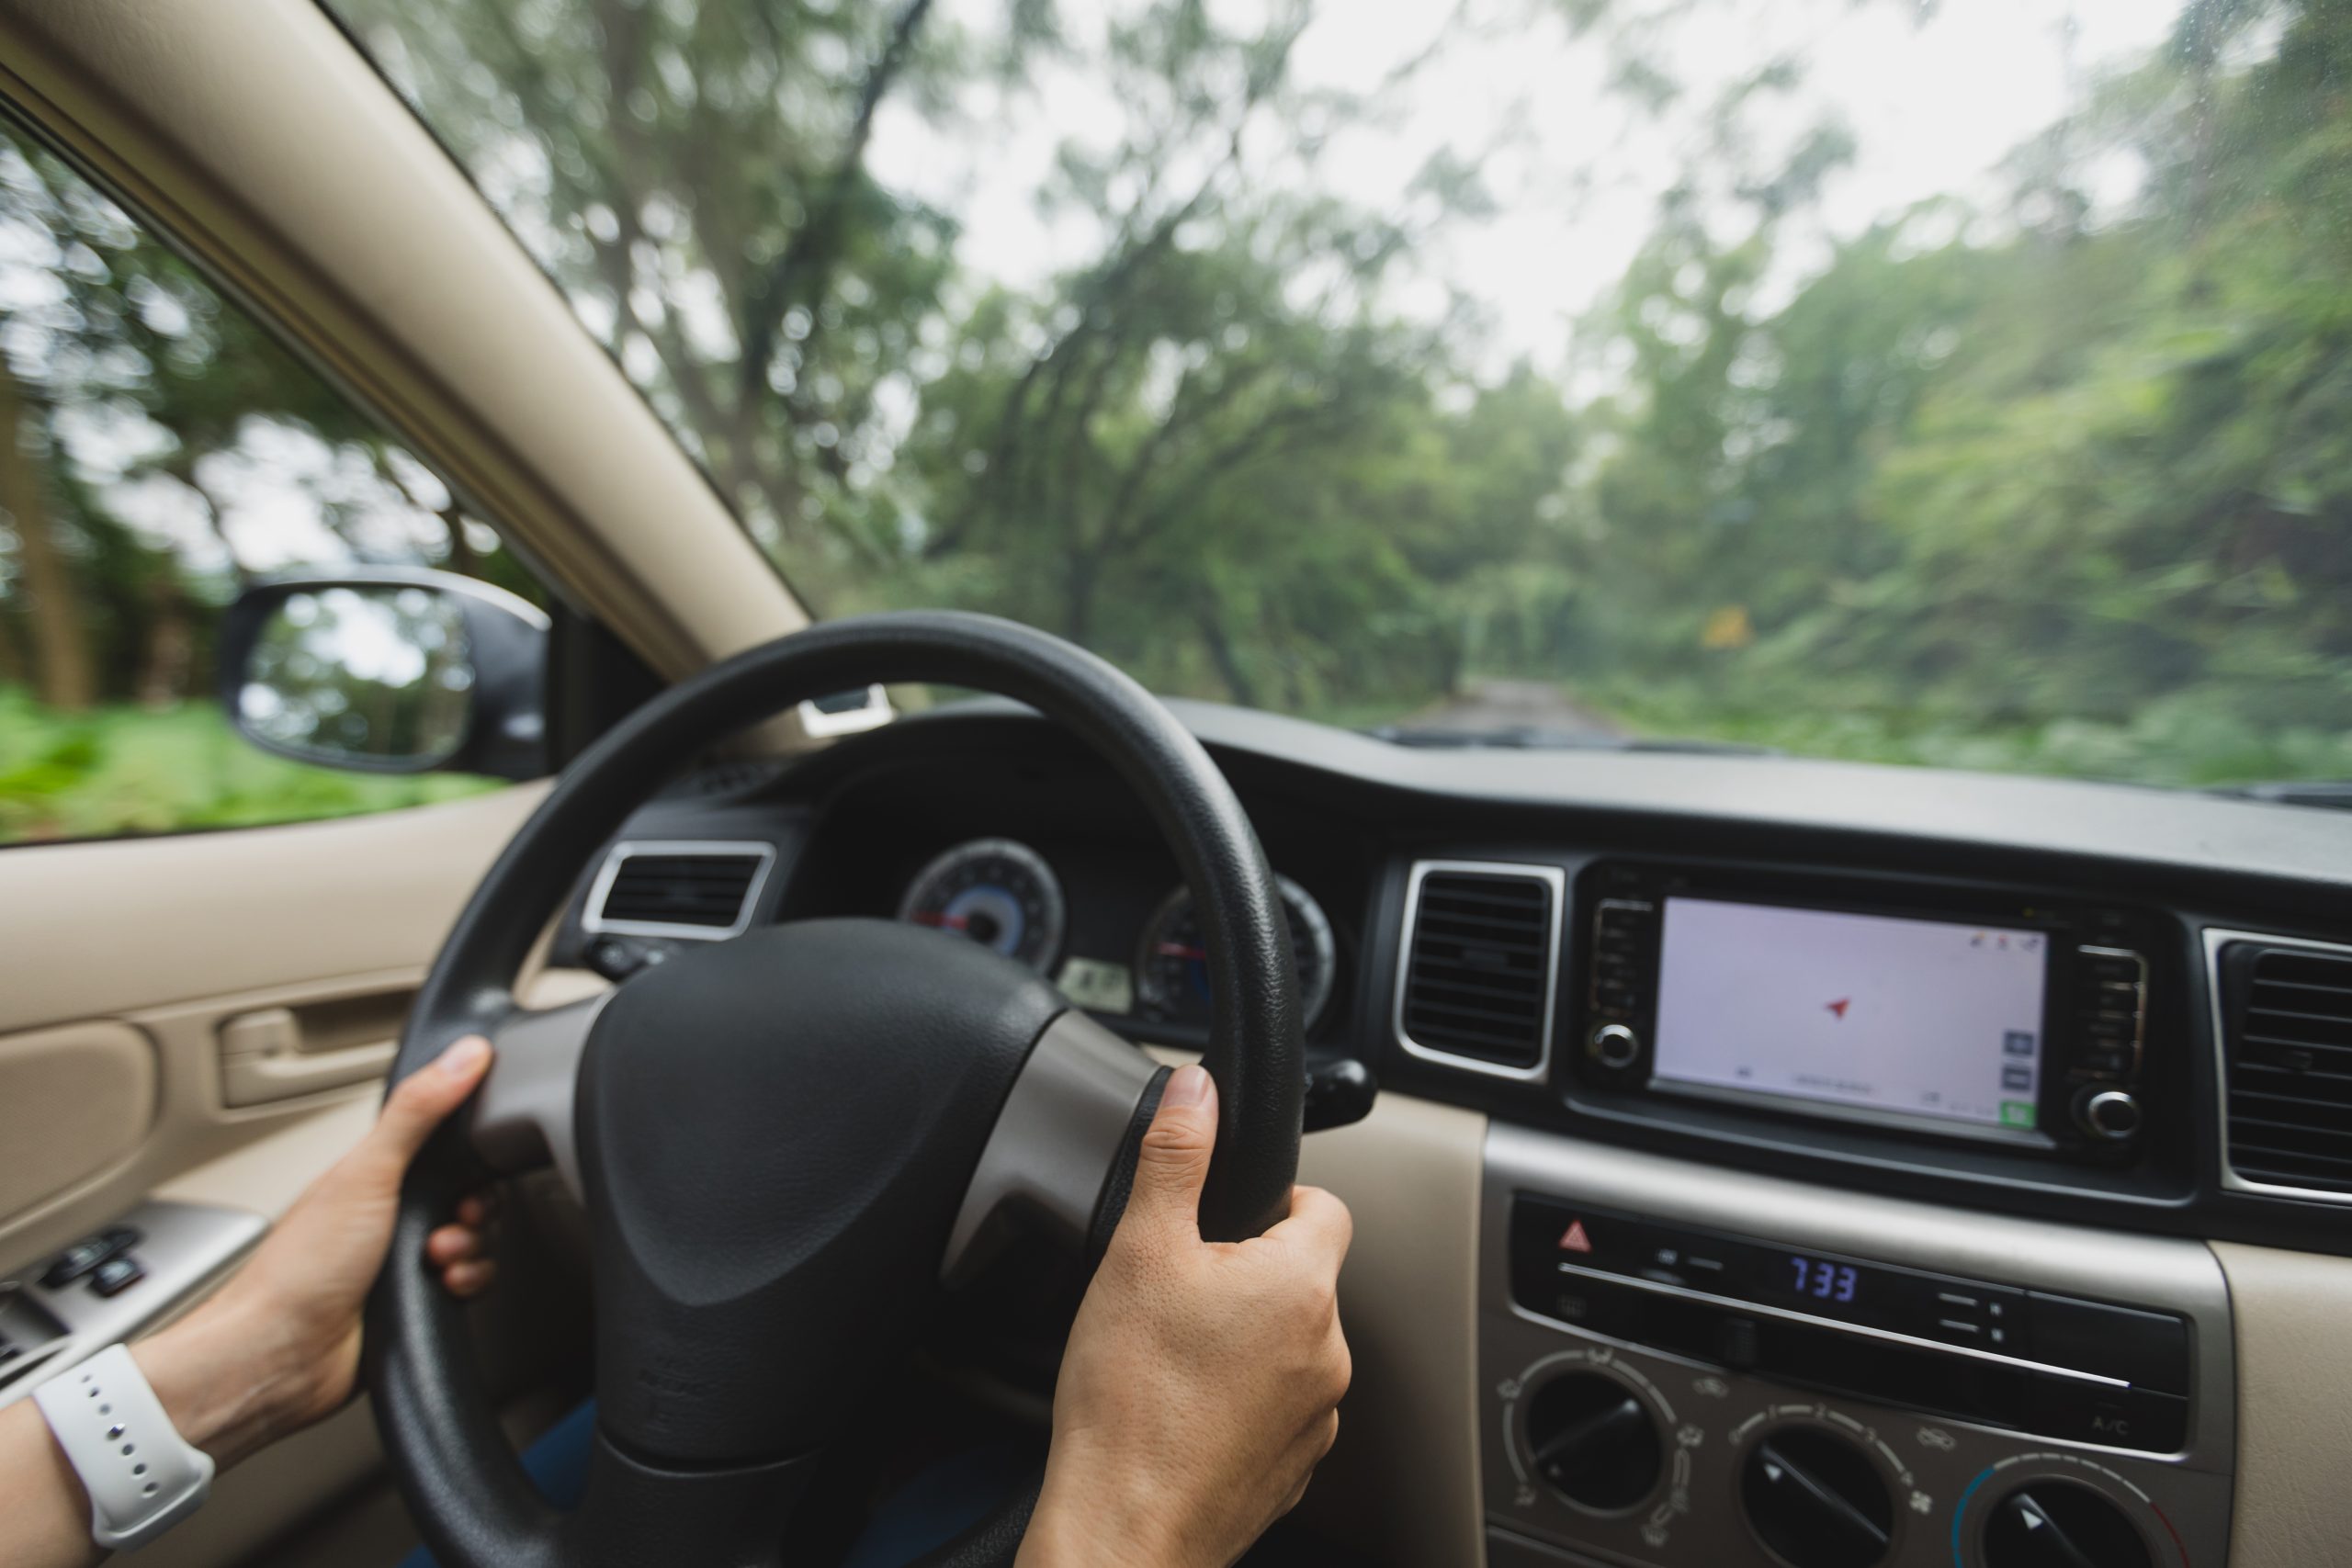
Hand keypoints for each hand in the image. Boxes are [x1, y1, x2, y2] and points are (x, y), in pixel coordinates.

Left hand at [133, 1035, 494, 1466]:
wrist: (282, 1357)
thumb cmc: (299, 1269)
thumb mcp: (367, 1173)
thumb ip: (418, 1111)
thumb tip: (465, 1054)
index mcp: (375, 1173)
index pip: (448, 1142)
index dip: (474, 1152)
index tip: (477, 1164)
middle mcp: (390, 1212)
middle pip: (472, 1194)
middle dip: (474, 1210)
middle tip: (452, 1221)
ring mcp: (403, 1258)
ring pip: (477, 1239)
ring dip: (469, 1250)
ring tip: (436, 1262)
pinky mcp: (417, 1300)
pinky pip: (472, 1281)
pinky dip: (467, 1283)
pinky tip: (440, 1288)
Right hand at [1017, 1064, 1353, 1567]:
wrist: (1123, 1531)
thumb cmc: (1129, 1402)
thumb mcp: (1139, 1251)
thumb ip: (1177, 1156)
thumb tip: (1199, 1088)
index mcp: (1303, 1286)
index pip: (1326, 1206)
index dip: (1274, 1199)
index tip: (1224, 1219)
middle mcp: (1328, 1353)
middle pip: (1302, 1278)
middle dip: (1245, 1274)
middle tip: (1175, 1292)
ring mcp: (1316, 1419)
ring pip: (1288, 1347)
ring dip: (1243, 1340)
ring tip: (1170, 1356)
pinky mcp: (1292, 1471)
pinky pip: (1275, 1411)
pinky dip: (1237, 1403)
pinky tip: (1178, 1409)